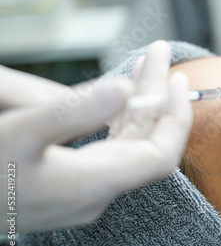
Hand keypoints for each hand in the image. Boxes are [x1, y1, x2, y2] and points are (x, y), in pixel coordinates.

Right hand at [0, 40, 191, 232]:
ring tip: (144, 65)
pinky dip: (119, 118)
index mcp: (93, 184)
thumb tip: (124, 88)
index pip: (161, 155)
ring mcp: (86, 189)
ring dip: (139, 103)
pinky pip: (110, 148)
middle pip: (145, 141)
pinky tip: (122, 95)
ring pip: (128, 143)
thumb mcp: (17, 133)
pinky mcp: (74, 183)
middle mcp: (98, 191)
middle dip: (154, 94)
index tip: (177, 78)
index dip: (176, 117)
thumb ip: (73, 111)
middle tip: (157, 54)